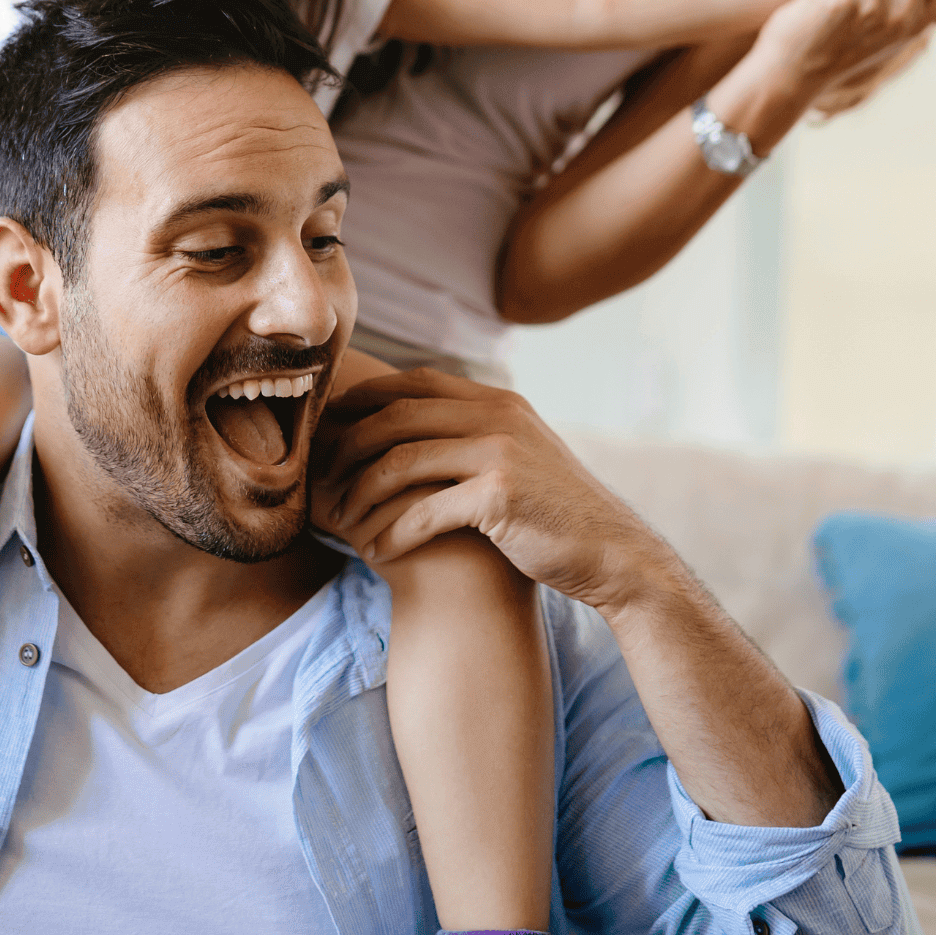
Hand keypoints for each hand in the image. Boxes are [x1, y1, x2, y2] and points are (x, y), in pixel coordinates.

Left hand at [314, 368, 655, 614]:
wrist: (612, 553)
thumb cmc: (556, 512)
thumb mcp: (521, 454)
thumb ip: (477, 433)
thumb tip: (418, 427)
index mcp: (498, 401)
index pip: (415, 382)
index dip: (366, 399)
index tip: (333, 426)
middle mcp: (497, 415)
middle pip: (397, 416)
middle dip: (349, 445)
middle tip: (323, 477)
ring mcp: (500, 452)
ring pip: (401, 461)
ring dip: (361, 492)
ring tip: (342, 518)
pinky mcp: (499, 496)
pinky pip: (423, 510)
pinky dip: (391, 531)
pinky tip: (376, 551)